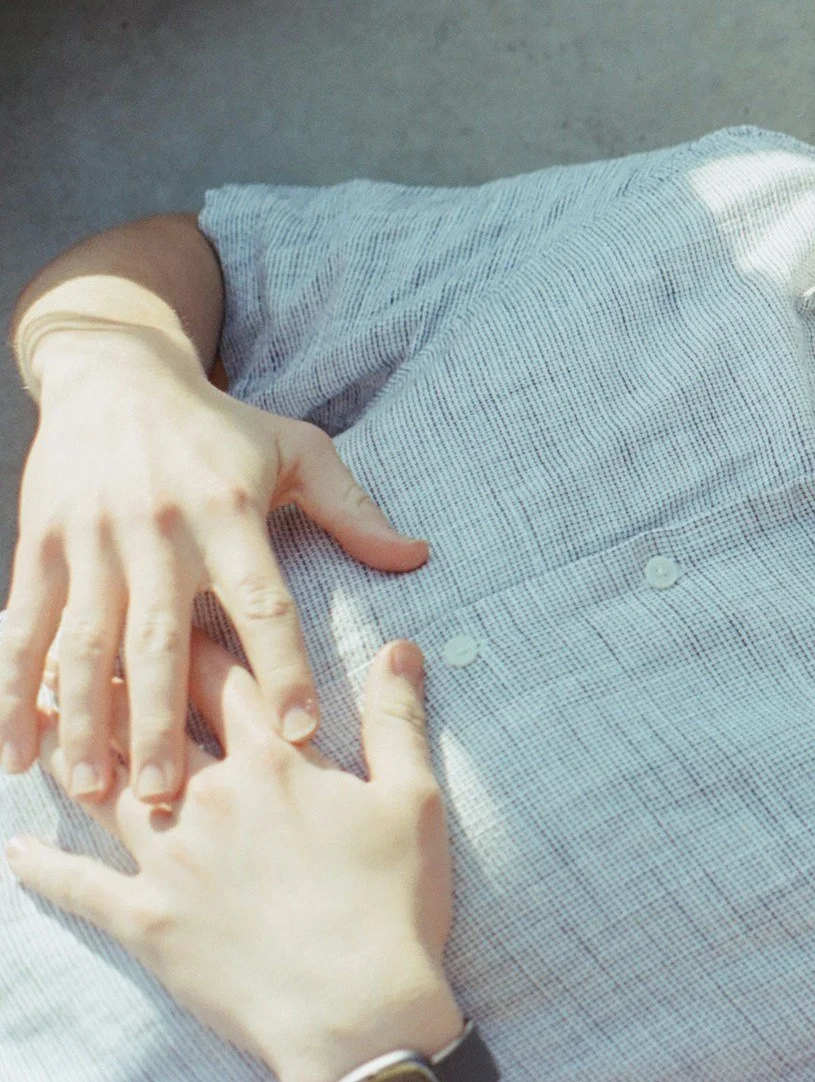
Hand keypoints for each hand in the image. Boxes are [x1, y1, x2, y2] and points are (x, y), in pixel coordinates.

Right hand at [4, 328, 428, 805]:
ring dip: (83, 719)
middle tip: (170, 795)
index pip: (263, 599)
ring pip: (84, 643)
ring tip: (90, 788)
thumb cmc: (222, 426)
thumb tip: (418, 556)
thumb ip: (354, 511)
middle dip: (162, 720)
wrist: (117, 376)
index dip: (282, 665)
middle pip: (162, 639)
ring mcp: (91, 541)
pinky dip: (13, 691)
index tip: (299, 732)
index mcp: (231, 512)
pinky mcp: (38, 546)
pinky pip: (22, 629)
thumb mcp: (299, 450)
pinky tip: (15, 751)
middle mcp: (159, 531)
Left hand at [6, 636, 463, 1081]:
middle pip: (150, 724)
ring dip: (69, 753)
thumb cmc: (392, 901)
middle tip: (78, 650)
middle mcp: (211, 799)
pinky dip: (45, 868)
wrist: (354, 1007)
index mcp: (276, 764)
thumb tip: (400, 650)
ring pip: (102, 791)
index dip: (198, 640)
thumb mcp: (413, 799)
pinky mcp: (146, 919)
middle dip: (115, 682)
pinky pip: (80, 886)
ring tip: (38, 723)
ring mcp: (170, 860)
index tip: (171, 608)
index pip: (226, 680)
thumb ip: (396, 721)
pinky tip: (18, 851)